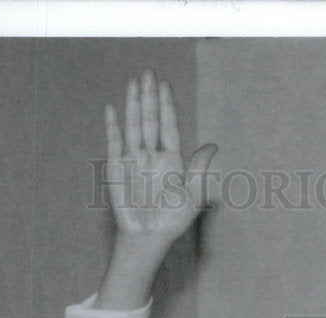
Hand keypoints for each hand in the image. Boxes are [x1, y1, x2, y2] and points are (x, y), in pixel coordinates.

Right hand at [95, 69, 216, 308]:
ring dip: (133, 104)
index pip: (168, 126)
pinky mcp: (117, 168)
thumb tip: (213, 145)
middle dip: (150, 96)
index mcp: (171, 160)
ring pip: (133, 125)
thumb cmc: (172, 221)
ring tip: (134, 82)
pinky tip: (112, 108)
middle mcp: (152, 156)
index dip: (167, 105)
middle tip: (149, 72)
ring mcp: (133, 160)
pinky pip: (114, 142)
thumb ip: (199, 169)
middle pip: (150, 120)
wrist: (148, 237)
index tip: (165, 84)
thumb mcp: (191, 195)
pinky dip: (112, 126)